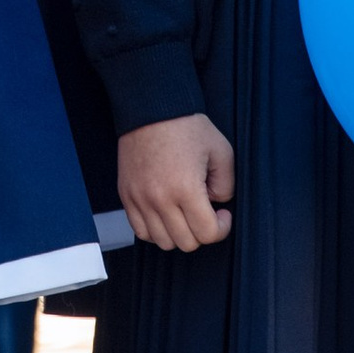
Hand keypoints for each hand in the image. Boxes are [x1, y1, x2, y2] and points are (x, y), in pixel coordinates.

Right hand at [118, 112, 235, 251]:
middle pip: (185, 243)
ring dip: (179, 233)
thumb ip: (227, 184)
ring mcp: (139, 199)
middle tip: (206, 213)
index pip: (207, 234)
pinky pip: (141, 231)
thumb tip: (217, 204)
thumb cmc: (187, 127)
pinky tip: (167, 214)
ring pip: (162, 241)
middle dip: (202, 232)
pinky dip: (156, 230)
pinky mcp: (126, 196)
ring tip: (185, 214)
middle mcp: (159, 199)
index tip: (223, 214)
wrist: (151, 109)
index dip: (222, 228)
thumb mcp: (221, 150)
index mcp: (185, 188)